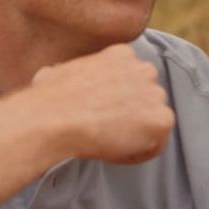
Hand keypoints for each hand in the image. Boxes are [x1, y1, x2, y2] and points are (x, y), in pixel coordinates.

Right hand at [28, 45, 173, 164]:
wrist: (54, 119)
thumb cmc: (48, 99)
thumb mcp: (57, 71)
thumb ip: (69, 71)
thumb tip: (52, 75)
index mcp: (122, 55)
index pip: (132, 81)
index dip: (117, 102)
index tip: (102, 114)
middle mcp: (144, 70)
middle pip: (147, 100)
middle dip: (131, 116)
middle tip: (107, 131)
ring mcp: (155, 94)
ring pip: (152, 122)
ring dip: (134, 136)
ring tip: (107, 143)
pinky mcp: (161, 119)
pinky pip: (156, 145)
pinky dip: (136, 154)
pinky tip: (113, 151)